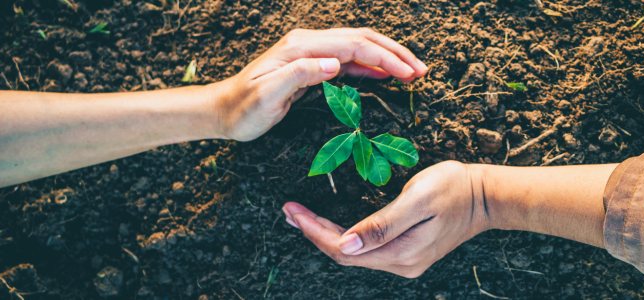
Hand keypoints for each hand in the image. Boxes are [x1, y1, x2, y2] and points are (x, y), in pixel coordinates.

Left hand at [207, 28, 428, 140]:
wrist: (222, 111)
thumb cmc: (243, 109)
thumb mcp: (267, 96)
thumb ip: (300, 75)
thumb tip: (334, 64)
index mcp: (301, 47)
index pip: (354, 45)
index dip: (385, 57)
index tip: (409, 73)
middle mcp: (308, 42)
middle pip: (362, 38)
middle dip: (394, 53)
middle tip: (421, 71)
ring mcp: (310, 51)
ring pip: (358, 46)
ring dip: (386, 57)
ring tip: (412, 72)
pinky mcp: (311, 63)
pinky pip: (348, 59)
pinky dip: (370, 65)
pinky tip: (385, 74)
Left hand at [282, 161, 493, 277]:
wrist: (487, 196)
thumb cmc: (454, 188)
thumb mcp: (418, 199)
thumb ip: (382, 223)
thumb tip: (347, 243)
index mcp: (401, 252)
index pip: (344, 249)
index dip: (314, 231)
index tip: (292, 211)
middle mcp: (401, 263)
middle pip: (345, 254)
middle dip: (313, 233)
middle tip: (289, 211)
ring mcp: (405, 260)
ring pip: (354, 254)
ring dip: (325, 235)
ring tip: (301, 217)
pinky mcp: (408, 252)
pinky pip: (367, 250)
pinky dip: (344, 237)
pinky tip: (331, 226)